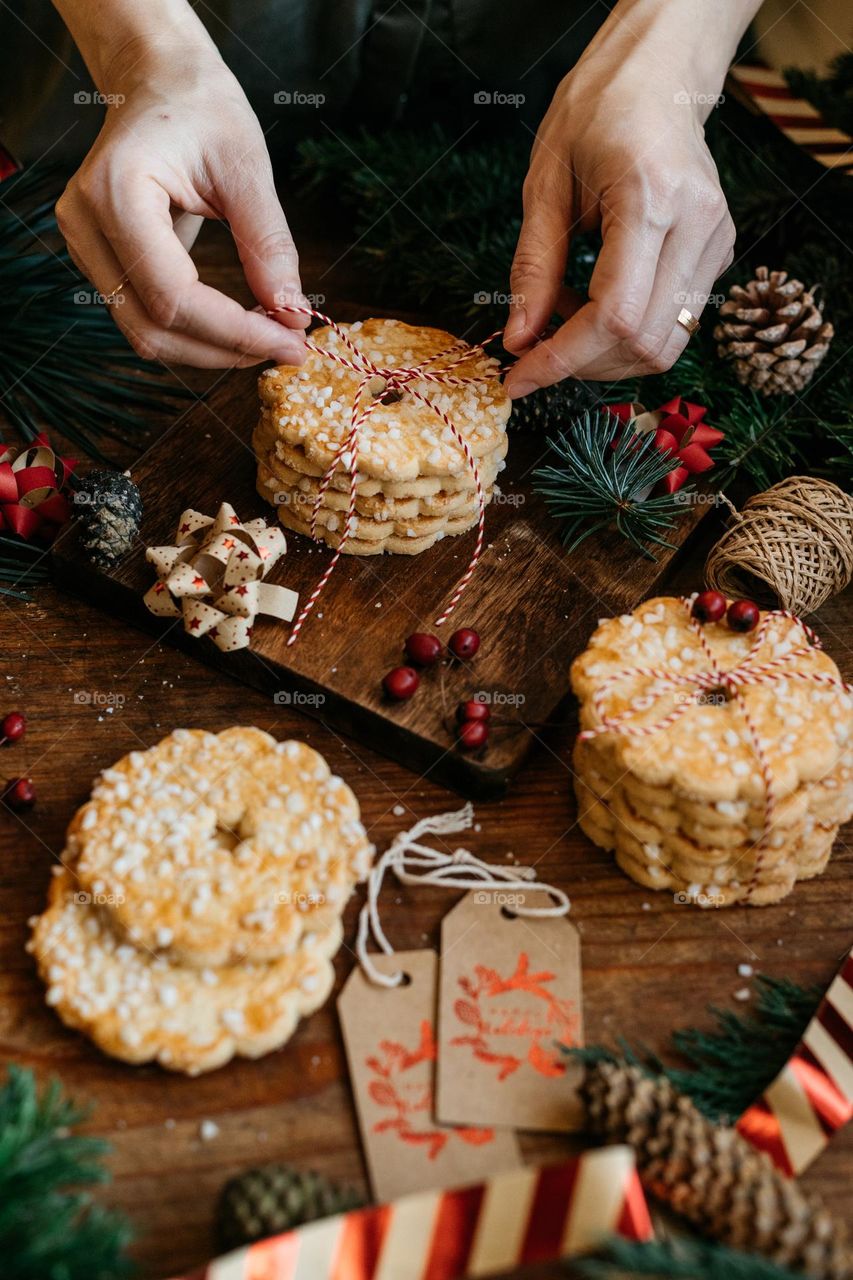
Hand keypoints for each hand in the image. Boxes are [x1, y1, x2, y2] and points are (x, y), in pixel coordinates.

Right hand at [56, 40, 307, 368]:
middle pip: (154, 328)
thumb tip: (292, 315)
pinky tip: (237, 325)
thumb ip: (268, 244)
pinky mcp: (98, 259)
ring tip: (267, 337)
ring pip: (146, 334)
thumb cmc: (200, 106)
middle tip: (287, 347)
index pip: (175, 297)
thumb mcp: (246, 166)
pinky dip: (194, 332)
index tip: (293, 343)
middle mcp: (86, 225)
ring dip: (210, 350)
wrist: (156, 78)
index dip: (236, 332)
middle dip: (225, 350)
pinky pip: (145, 317)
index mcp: (116, 192)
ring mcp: (85, 245)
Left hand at [503, 1, 741, 396]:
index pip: (614, 316)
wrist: (656, 78)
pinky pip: (675, 324)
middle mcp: (697, 225)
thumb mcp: (544, 187)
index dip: (563, 359)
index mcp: (651, 198)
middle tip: (535, 345)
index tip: (518, 378)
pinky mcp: (720, 253)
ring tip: (567, 315)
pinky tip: (596, 302)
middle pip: (643, 343)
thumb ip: (533, 269)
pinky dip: (627, 335)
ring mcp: (717, 242)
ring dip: (606, 355)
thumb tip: (519, 341)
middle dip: (582, 364)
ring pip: (664, 346)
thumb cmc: (595, 116)